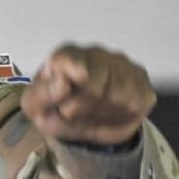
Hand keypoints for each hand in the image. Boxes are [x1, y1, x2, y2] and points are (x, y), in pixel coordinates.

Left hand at [20, 45, 155, 145]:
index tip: (79, 76)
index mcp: (67, 54)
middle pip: (95, 81)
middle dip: (80, 105)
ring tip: (88, 114)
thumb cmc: (55, 107)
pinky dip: (118, 117)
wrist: (82, 124)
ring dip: (98, 114)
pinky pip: (134, 105)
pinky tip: (108, 114)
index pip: (70, 57)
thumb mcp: (35, 106)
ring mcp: (124, 69)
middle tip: (68, 112)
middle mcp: (98, 54)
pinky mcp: (143, 88)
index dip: (73, 67)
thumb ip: (42, 94)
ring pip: (116, 95)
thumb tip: (62, 84)